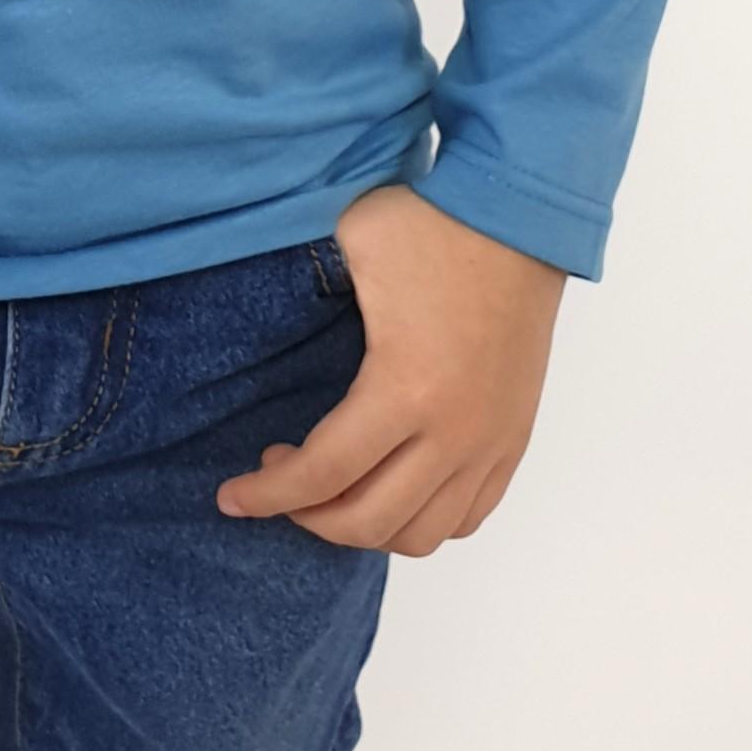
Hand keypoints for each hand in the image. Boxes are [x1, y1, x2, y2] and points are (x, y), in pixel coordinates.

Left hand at [215, 186, 565, 554]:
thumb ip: (302, 293)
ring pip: (421, 534)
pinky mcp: (513, 438)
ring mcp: (489, 441)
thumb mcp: (347, 245)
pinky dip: (420, 521)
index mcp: (404, 388)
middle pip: (369, 521)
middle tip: (278, 479)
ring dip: (365, 527)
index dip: (267, 495)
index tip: (231, 496)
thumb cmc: (430, 223)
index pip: (322, 474)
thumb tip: (253, 315)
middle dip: (307, 516)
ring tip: (332, 487)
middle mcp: (453, 431)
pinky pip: (467, 516)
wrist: (520, 216)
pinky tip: (389, 489)